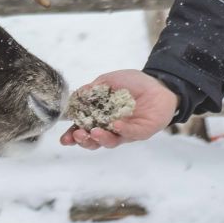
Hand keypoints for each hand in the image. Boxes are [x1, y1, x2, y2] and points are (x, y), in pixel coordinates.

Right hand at [58, 70, 177, 150]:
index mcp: (100, 116)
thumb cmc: (133, 83)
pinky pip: (131, 133)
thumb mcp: (109, 80)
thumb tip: (76, 95)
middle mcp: (110, 127)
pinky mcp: (141, 131)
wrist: (158, 84)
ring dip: (101, 139)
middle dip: (84, 140)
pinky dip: (122, 130)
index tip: (64, 139)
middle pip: (94, 141)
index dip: (73, 135)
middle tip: (78, 135)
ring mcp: (125, 131)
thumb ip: (93, 89)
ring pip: (111, 142)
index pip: (83, 128)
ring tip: (95, 132)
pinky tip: (116, 124)